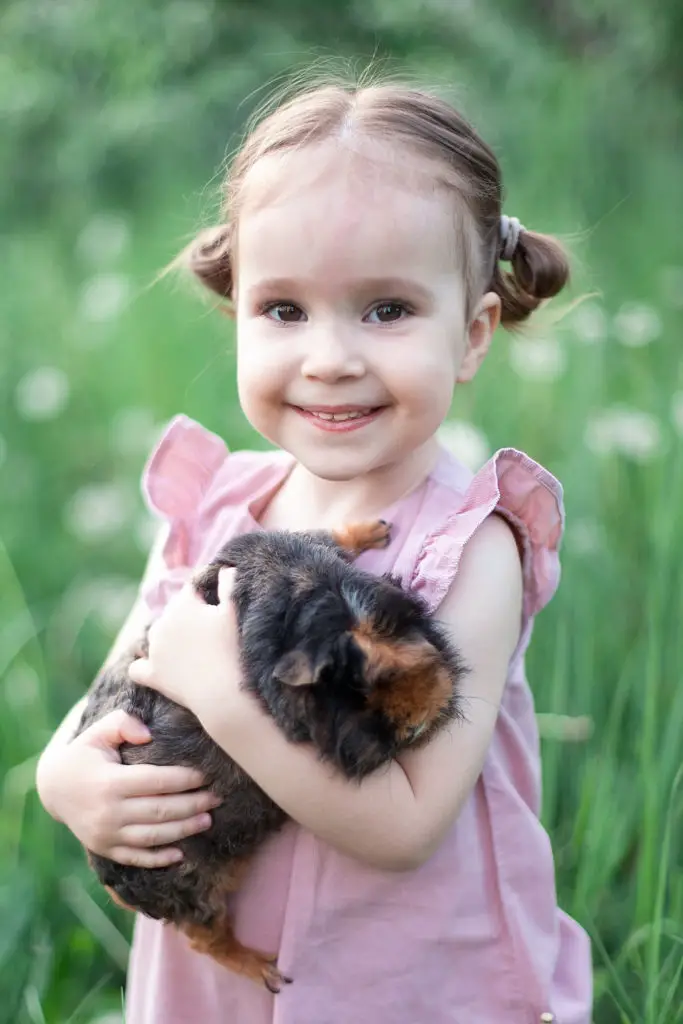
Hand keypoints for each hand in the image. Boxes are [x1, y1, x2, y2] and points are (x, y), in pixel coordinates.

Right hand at [36, 710, 220, 866]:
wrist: (53, 788)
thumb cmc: (84, 754)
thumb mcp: (96, 732)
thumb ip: (122, 723)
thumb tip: (148, 733)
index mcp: (110, 782)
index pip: (157, 781)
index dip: (185, 779)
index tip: (207, 774)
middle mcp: (109, 812)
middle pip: (160, 811)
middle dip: (193, 805)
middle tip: (218, 797)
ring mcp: (107, 834)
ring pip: (153, 836)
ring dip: (183, 830)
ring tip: (208, 819)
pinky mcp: (105, 848)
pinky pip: (136, 858)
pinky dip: (158, 858)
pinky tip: (180, 853)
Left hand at [128, 568, 242, 720]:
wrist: (224, 694)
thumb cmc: (234, 649)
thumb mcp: (235, 610)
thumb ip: (230, 584)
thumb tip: (224, 568)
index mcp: (183, 604)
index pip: (193, 587)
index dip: (207, 591)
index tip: (221, 598)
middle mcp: (163, 623)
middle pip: (174, 612)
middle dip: (189, 615)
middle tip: (211, 628)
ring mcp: (155, 651)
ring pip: (155, 636)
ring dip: (168, 637)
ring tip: (190, 648)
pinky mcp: (153, 675)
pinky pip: (138, 668)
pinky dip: (145, 666)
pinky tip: (158, 668)